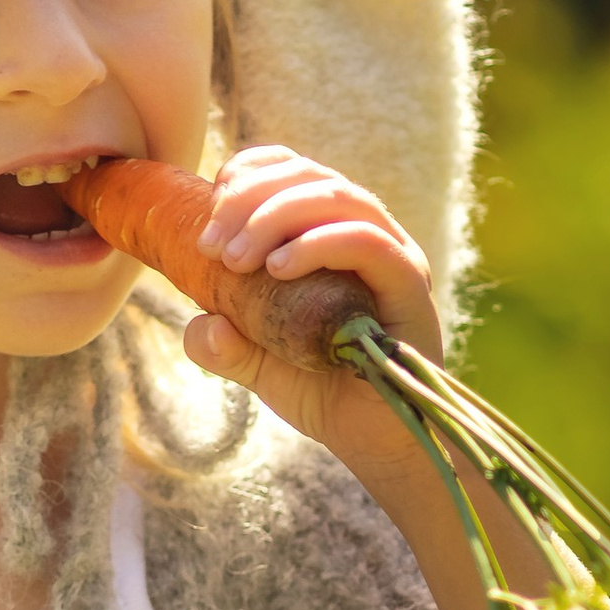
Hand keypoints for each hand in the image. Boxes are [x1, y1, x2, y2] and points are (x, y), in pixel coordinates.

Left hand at [180, 142, 444, 476]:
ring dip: (275, 217)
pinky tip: (278, 268)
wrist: (373, 442)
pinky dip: (319, 243)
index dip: (250, 171)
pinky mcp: (410, 286)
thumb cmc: (322, 390)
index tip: (211, 205)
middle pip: (310, 176)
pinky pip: (368, 243)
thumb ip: (224, 343)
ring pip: (337, 198)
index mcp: (333, 230)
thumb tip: (200, 328)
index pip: (295, 168)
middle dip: (249, 199)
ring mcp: (395, 255)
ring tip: (235, 258)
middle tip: (210, 245)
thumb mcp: (257, 363)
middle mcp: (369, 231)